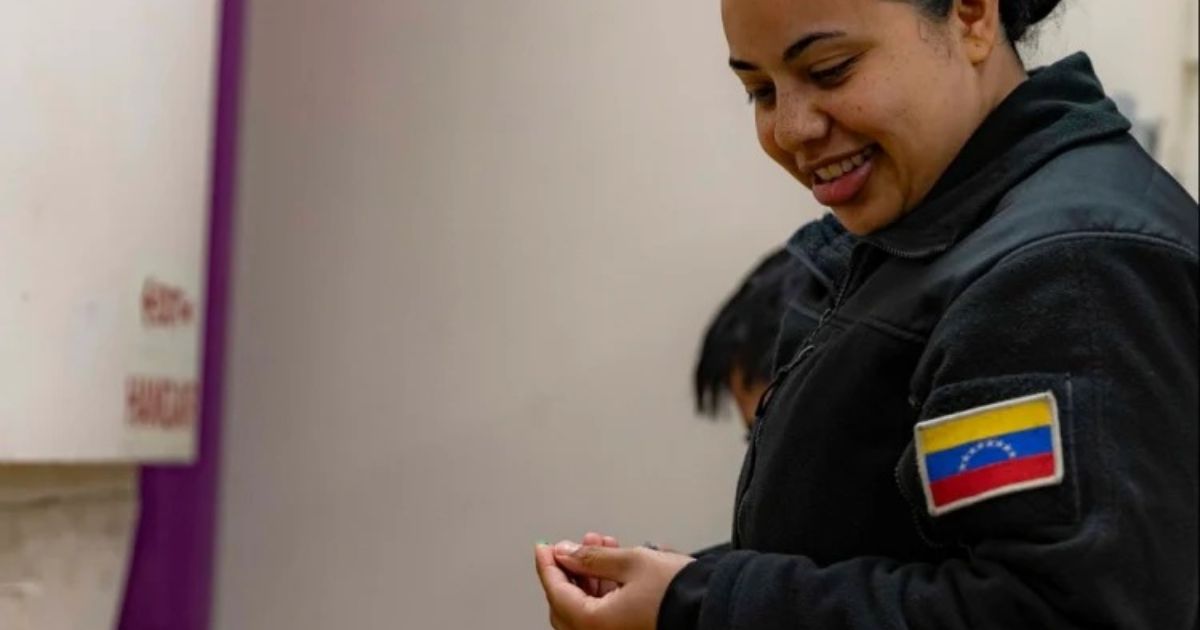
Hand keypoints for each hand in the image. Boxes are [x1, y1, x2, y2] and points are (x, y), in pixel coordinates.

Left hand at [534, 541, 693, 629]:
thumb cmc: (677, 591)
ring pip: (585, 608)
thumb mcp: (629, 561)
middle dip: (569, 570)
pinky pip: (603, 613)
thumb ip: (591, 557)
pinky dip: (602, 589)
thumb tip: (566, 553)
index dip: (548, 565)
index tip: (544, 547)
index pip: (556, 591)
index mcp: (594, 624)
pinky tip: (611, 564)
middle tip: (571, 547)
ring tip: (599, 546)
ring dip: (587, 576)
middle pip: (566, 604)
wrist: (712, 605)